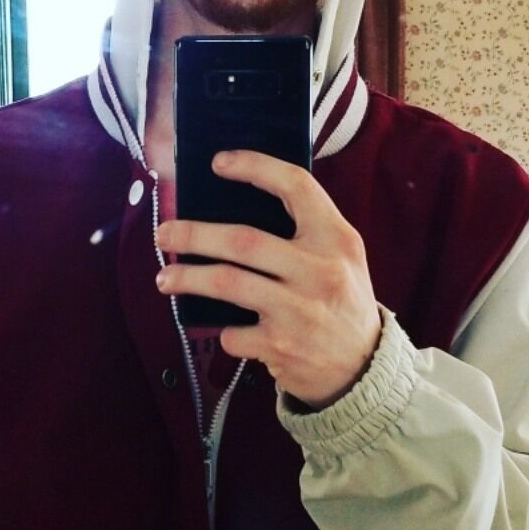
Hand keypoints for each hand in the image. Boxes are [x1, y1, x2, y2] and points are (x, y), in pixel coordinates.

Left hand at [155, 150, 381, 408]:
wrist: (364, 367)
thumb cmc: (340, 301)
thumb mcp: (340, 257)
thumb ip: (304, 231)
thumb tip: (231, 207)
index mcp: (337, 239)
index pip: (297, 186)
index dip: (255, 167)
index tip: (219, 163)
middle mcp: (320, 271)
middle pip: (243, 240)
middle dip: (194, 234)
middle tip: (164, 233)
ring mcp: (300, 311)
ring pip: (226, 283)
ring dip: (187, 278)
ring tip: (164, 278)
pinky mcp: (281, 346)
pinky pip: (232, 332)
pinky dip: (224, 330)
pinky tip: (227, 329)